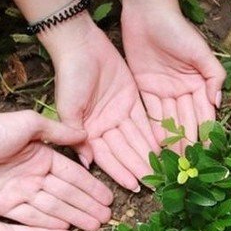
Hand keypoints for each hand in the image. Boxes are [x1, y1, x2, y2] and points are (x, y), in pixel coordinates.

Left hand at [0, 110, 112, 230]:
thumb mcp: (28, 124)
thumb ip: (57, 133)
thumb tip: (84, 133)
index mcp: (42, 156)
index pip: (73, 175)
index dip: (91, 188)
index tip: (108, 199)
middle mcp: (34, 175)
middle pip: (66, 194)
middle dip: (87, 206)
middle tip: (107, 218)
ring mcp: (20, 192)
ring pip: (53, 208)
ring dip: (73, 217)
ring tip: (93, 226)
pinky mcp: (4, 207)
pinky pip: (31, 218)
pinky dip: (48, 224)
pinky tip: (66, 230)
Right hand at [48, 19, 157, 191]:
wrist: (80, 45)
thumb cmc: (69, 77)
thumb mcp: (68, 109)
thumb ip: (76, 136)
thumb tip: (85, 163)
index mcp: (88, 131)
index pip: (107, 157)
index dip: (120, 172)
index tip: (133, 186)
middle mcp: (104, 126)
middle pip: (124, 151)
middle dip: (138, 167)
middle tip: (154, 183)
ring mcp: (118, 114)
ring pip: (136, 139)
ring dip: (147, 155)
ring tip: (161, 171)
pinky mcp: (131, 100)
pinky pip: (144, 122)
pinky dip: (152, 135)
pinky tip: (162, 149)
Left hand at [122, 9, 224, 153]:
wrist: (150, 14)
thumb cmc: (179, 30)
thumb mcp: (201, 53)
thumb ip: (213, 77)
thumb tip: (219, 103)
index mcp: (199, 83)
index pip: (204, 111)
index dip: (206, 130)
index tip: (209, 149)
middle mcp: (183, 90)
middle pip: (187, 119)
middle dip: (189, 140)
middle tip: (192, 162)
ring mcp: (164, 91)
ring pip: (170, 119)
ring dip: (173, 139)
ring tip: (176, 158)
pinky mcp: (145, 89)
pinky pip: (151, 112)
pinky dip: (155, 127)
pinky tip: (159, 143)